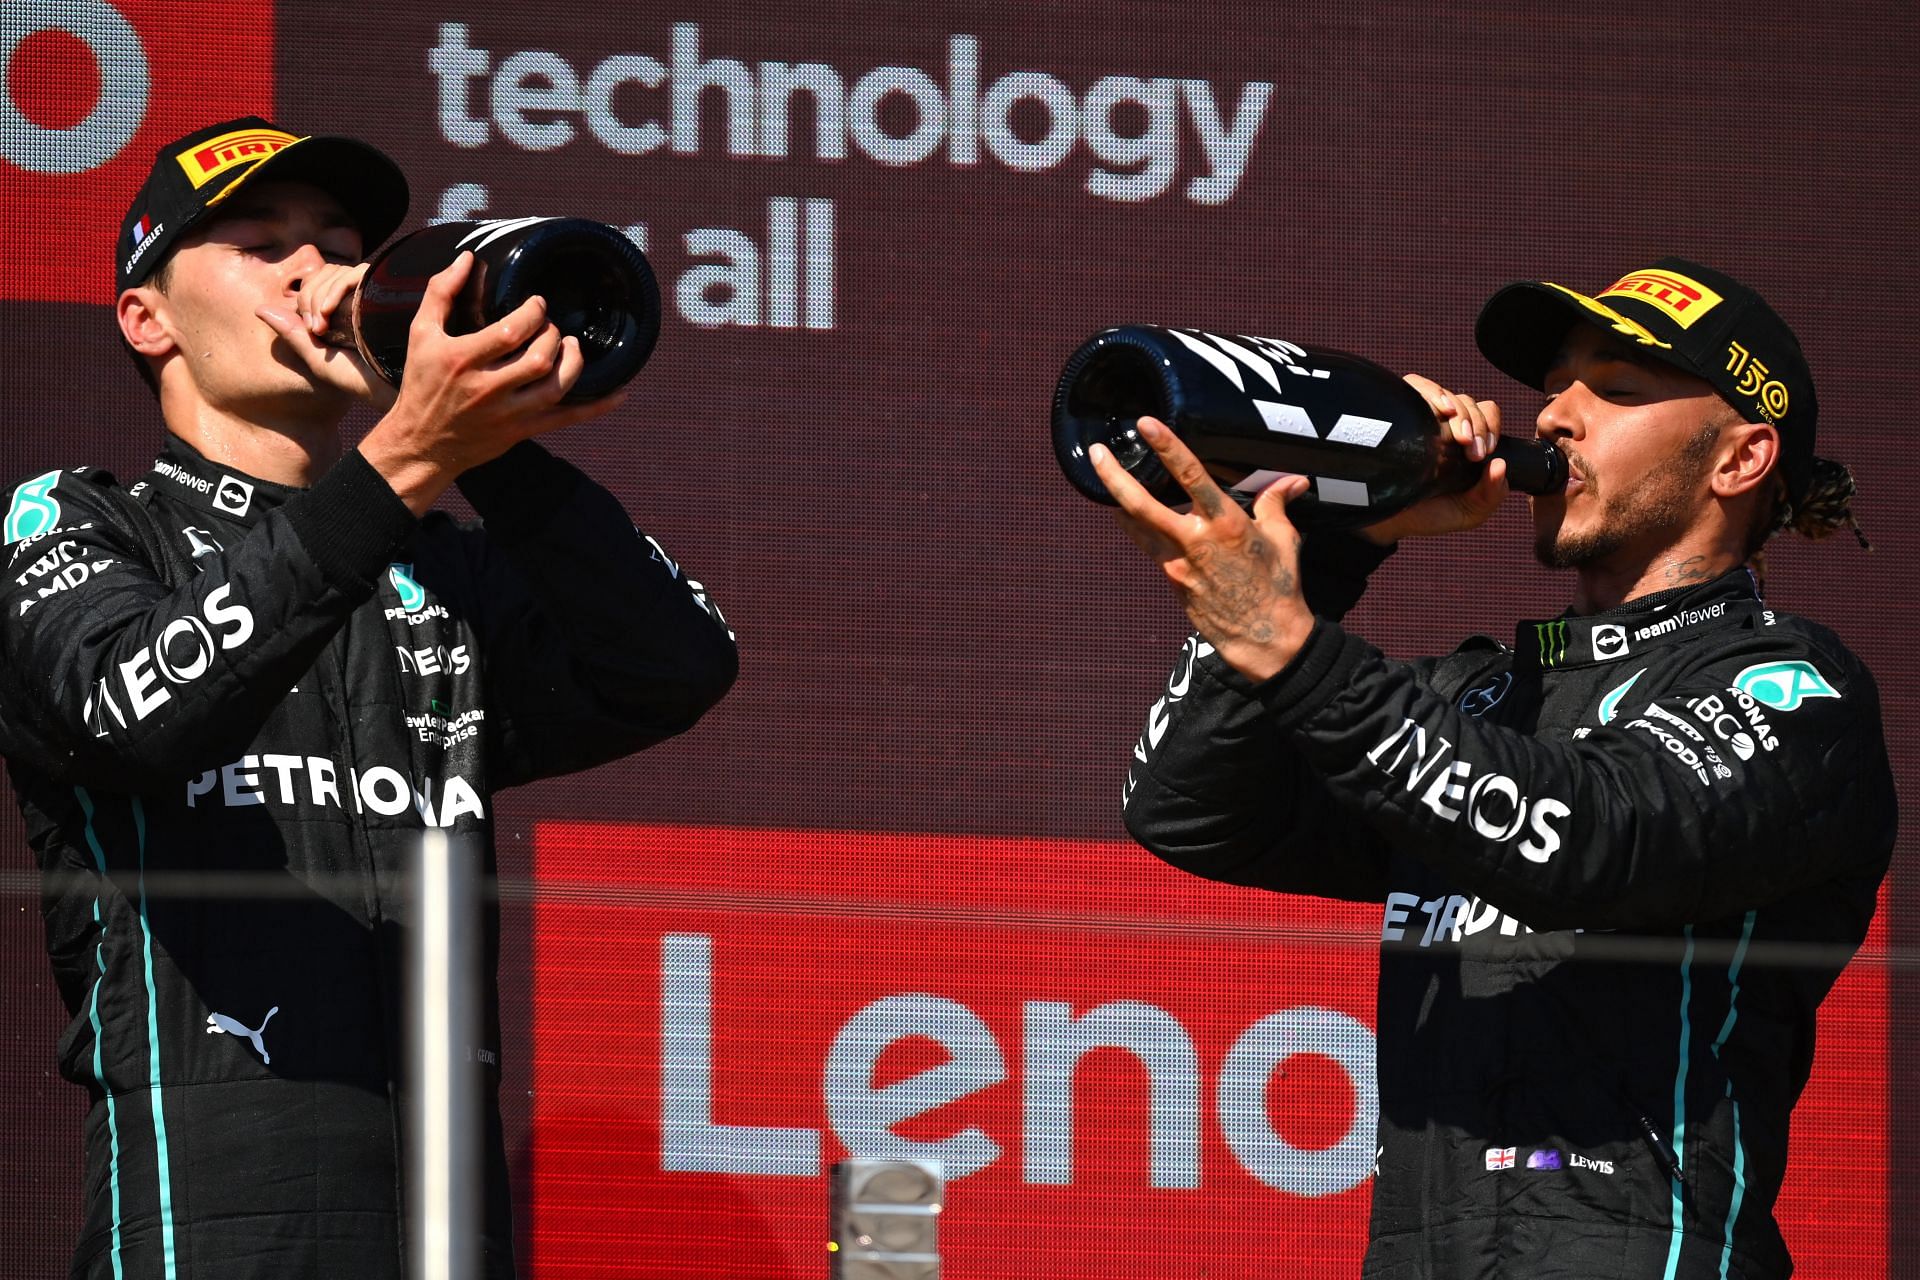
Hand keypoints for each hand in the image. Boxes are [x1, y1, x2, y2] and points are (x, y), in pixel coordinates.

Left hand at [256, 262, 395, 408]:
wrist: (394, 390)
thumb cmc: (361, 380)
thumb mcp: (317, 358)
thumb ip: (292, 333)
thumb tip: (259, 308)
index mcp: (345, 309)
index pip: (319, 282)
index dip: (308, 299)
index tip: (312, 329)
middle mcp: (360, 297)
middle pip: (325, 273)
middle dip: (310, 298)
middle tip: (316, 330)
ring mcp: (374, 292)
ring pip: (336, 271)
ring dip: (320, 296)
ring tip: (324, 327)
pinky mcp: (386, 289)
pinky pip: (353, 273)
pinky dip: (335, 289)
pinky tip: (329, 312)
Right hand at [355, 252, 624, 513]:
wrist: (421, 444)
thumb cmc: (422, 384)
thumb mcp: (421, 334)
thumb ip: (441, 292)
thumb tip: (467, 257)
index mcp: (462, 359)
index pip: (511, 332)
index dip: (534, 313)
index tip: (538, 304)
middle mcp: (487, 388)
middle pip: (538, 358)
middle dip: (553, 335)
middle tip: (551, 326)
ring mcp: (507, 413)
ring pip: (555, 388)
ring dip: (573, 362)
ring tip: (571, 345)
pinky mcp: (521, 431)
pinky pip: (566, 419)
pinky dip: (596, 407)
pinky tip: (620, 393)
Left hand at [1091, 415, 1313, 682]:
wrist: (1264, 639)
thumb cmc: (1278, 586)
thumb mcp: (1283, 539)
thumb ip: (1276, 503)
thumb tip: (1294, 480)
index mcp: (1226, 524)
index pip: (1191, 475)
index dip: (1167, 447)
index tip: (1146, 424)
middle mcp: (1195, 541)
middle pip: (1142, 504)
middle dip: (1114, 476)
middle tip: (1095, 452)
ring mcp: (1178, 563)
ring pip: (1139, 525)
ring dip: (1120, 500)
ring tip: (1106, 475)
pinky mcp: (1172, 579)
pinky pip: (1151, 545)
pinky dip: (1140, 526)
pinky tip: (1130, 514)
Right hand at [1358, 374, 1509, 543]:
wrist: (1387, 522)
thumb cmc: (1427, 514)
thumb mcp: (1469, 513)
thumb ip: (1491, 495)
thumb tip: (1500, 465)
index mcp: (1465, 441)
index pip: (1486, 413)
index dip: (1490, 427)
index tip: (1484, 453)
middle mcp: (1444, 425)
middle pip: (1470, 403)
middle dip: (1479, 426)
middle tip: (1473, 453)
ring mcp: (1420, 416)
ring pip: (1448, 395)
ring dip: (1461, 413)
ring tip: (1460, 439)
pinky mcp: (1398, 411)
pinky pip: (1415, 384)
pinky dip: (1433, 392)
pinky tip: (1442, 409)